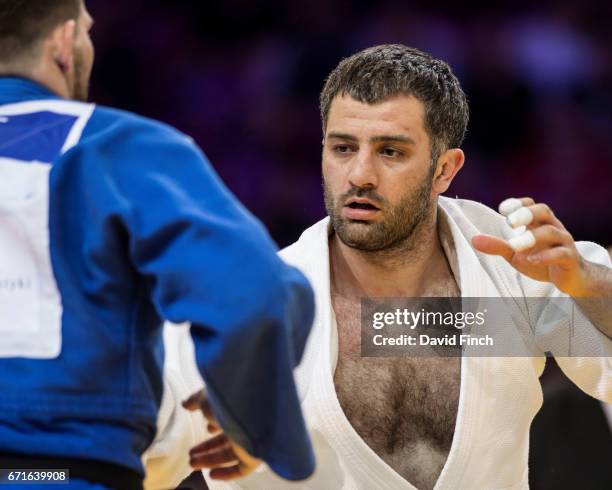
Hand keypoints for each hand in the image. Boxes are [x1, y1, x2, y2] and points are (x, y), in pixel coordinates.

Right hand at [182, 390, 261, 480]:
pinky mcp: (256, 455)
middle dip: (208, 446)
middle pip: (227, 438)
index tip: (206, 427)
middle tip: (191, 452)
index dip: (215, 424)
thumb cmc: (229, 397)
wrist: (254, 405)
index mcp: (239, 407)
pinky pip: (241, 469)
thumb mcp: (206, 396)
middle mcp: (247, 423)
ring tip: (192, 462)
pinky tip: (211, 474)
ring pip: (230, 453)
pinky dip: (226, 473)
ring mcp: (252, 439)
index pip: (227, 417)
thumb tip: (186, 404)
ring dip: (210, 459)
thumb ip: (196, 401)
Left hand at [472, 197, 590, 296]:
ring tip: (515, 246)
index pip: (531, 204)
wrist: (568, 277)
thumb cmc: (539, 259)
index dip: (518, 204)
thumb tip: (474, 240)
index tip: (502, 209)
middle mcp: (552, 227)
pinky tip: (531, 260)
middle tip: (509, 222)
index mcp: (538, 222)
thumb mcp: (514, 253)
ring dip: (532, 237)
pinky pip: (561, 253)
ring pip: (552, 232)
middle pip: (543, 211)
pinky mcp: (570, 259)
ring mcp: (563, 242)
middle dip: (526, 213)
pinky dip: (546, 256)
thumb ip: (497, 245)